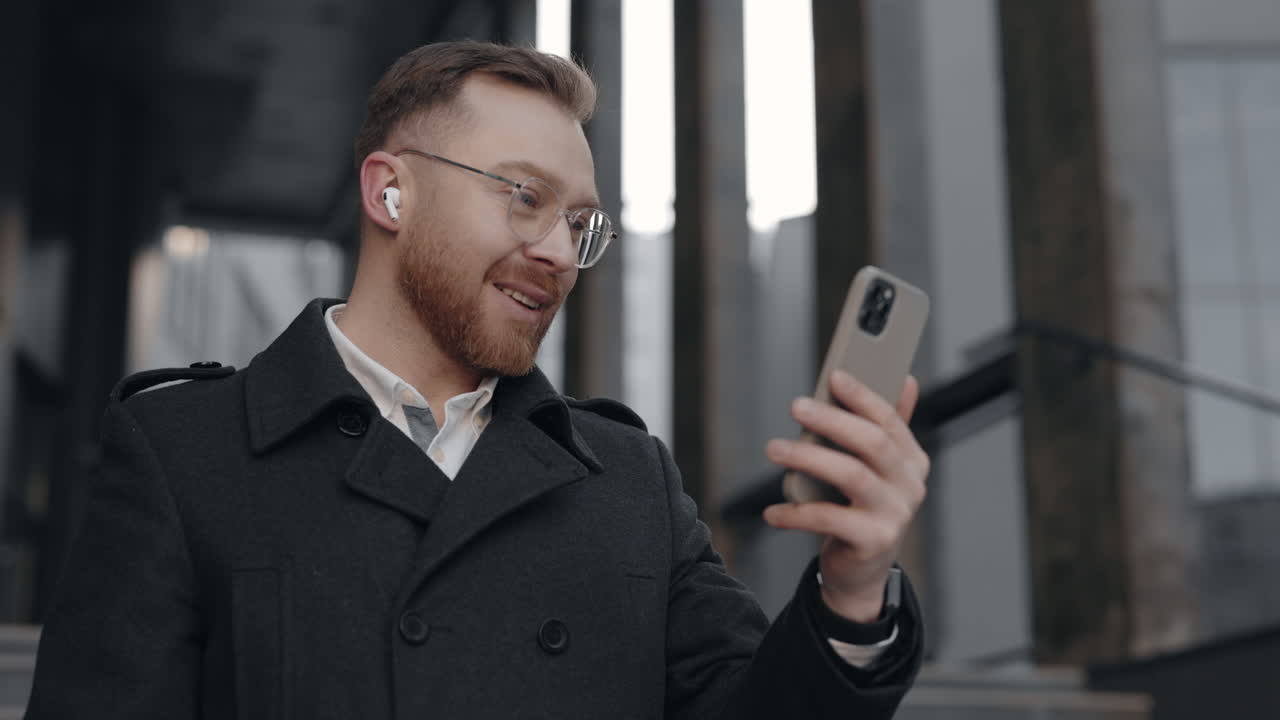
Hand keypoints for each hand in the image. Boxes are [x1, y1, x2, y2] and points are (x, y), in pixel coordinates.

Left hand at [762, 371, 929, 621]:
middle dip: (833, 420)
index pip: (890, 420)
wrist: (861, 572)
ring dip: (808, 458)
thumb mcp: (879, 470)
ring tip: (774, 448)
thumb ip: (889, 428)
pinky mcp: (873, 542)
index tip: (834, 376)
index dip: (863, 396)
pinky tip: (772, 511)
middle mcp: (910, 486)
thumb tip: (905, 379)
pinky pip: (829, 519)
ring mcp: (894, 515)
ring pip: (851, 475)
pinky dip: (796, 513)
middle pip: (873, 443)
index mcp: (912, 461)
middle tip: (796, 405)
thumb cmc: (863, 510)